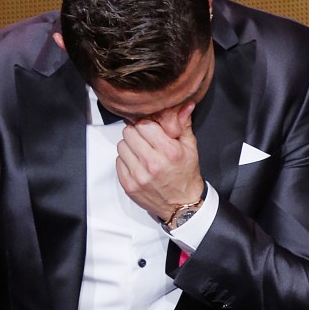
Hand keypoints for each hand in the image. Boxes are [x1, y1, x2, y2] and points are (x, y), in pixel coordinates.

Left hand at [115, 101, 203, 220]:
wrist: (182, 204)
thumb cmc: (186, 176)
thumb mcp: (190, 148)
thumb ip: (183, 124)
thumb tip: (185, 104)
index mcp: (169, 152)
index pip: (144, 124)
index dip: (146, 125)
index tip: (150, 130)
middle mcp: (153, 164)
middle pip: (129, 133)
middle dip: (136, 134)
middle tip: (145, 141)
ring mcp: (139, 176)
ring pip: (121, 146)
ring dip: (130, 147)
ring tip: (141, 153)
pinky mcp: (129, 185)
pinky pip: (118, 162)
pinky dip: (126, 161)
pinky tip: (137, 165)